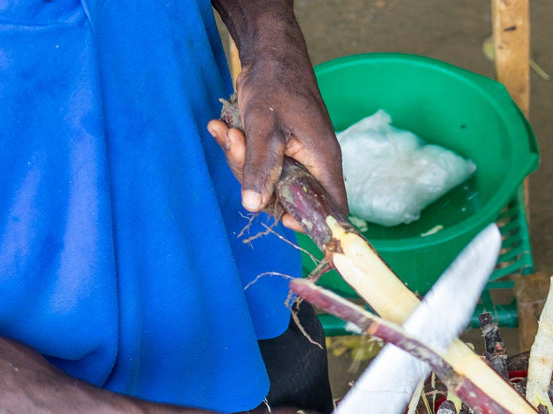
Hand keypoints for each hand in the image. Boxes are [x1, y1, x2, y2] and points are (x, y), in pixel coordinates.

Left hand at [206, 7, 344, 230]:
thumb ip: (261, 167)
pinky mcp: (278, 152)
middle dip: (255, 180)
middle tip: (238, 145)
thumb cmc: (277, 84)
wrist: (269, 54)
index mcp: (322, 161)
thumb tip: (254, 206)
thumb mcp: (265, 128)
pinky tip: (223, 128)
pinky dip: (238, 151)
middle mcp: (313, 165)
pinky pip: (257, 166)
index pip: (330, 207)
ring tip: (228, 130)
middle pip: (287, 198)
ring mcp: (294, 159)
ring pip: (267, 182)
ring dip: (240, 161)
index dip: (309, 220)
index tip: (281, 217)